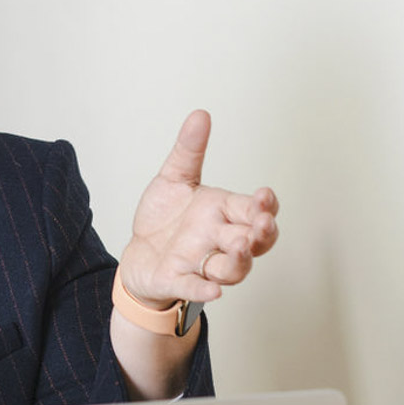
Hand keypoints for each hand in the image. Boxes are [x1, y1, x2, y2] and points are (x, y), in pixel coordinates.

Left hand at [118, 110, 278, 310]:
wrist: (138, 252)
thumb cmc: (165, 219)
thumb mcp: (173, 179)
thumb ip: (189, 150)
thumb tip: (200, 115)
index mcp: (222, 213)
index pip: (253, 211)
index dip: (264, 206)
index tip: (264, 196)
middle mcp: (218, 240)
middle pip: (253, 242)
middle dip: (261, 234)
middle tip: (263, 224)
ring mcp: (201, 263)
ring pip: (232, 269)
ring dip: (239, 261)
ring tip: (238, 246)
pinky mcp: (179, 281)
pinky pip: (195, 288)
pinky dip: (203, 289)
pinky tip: (212, 289)